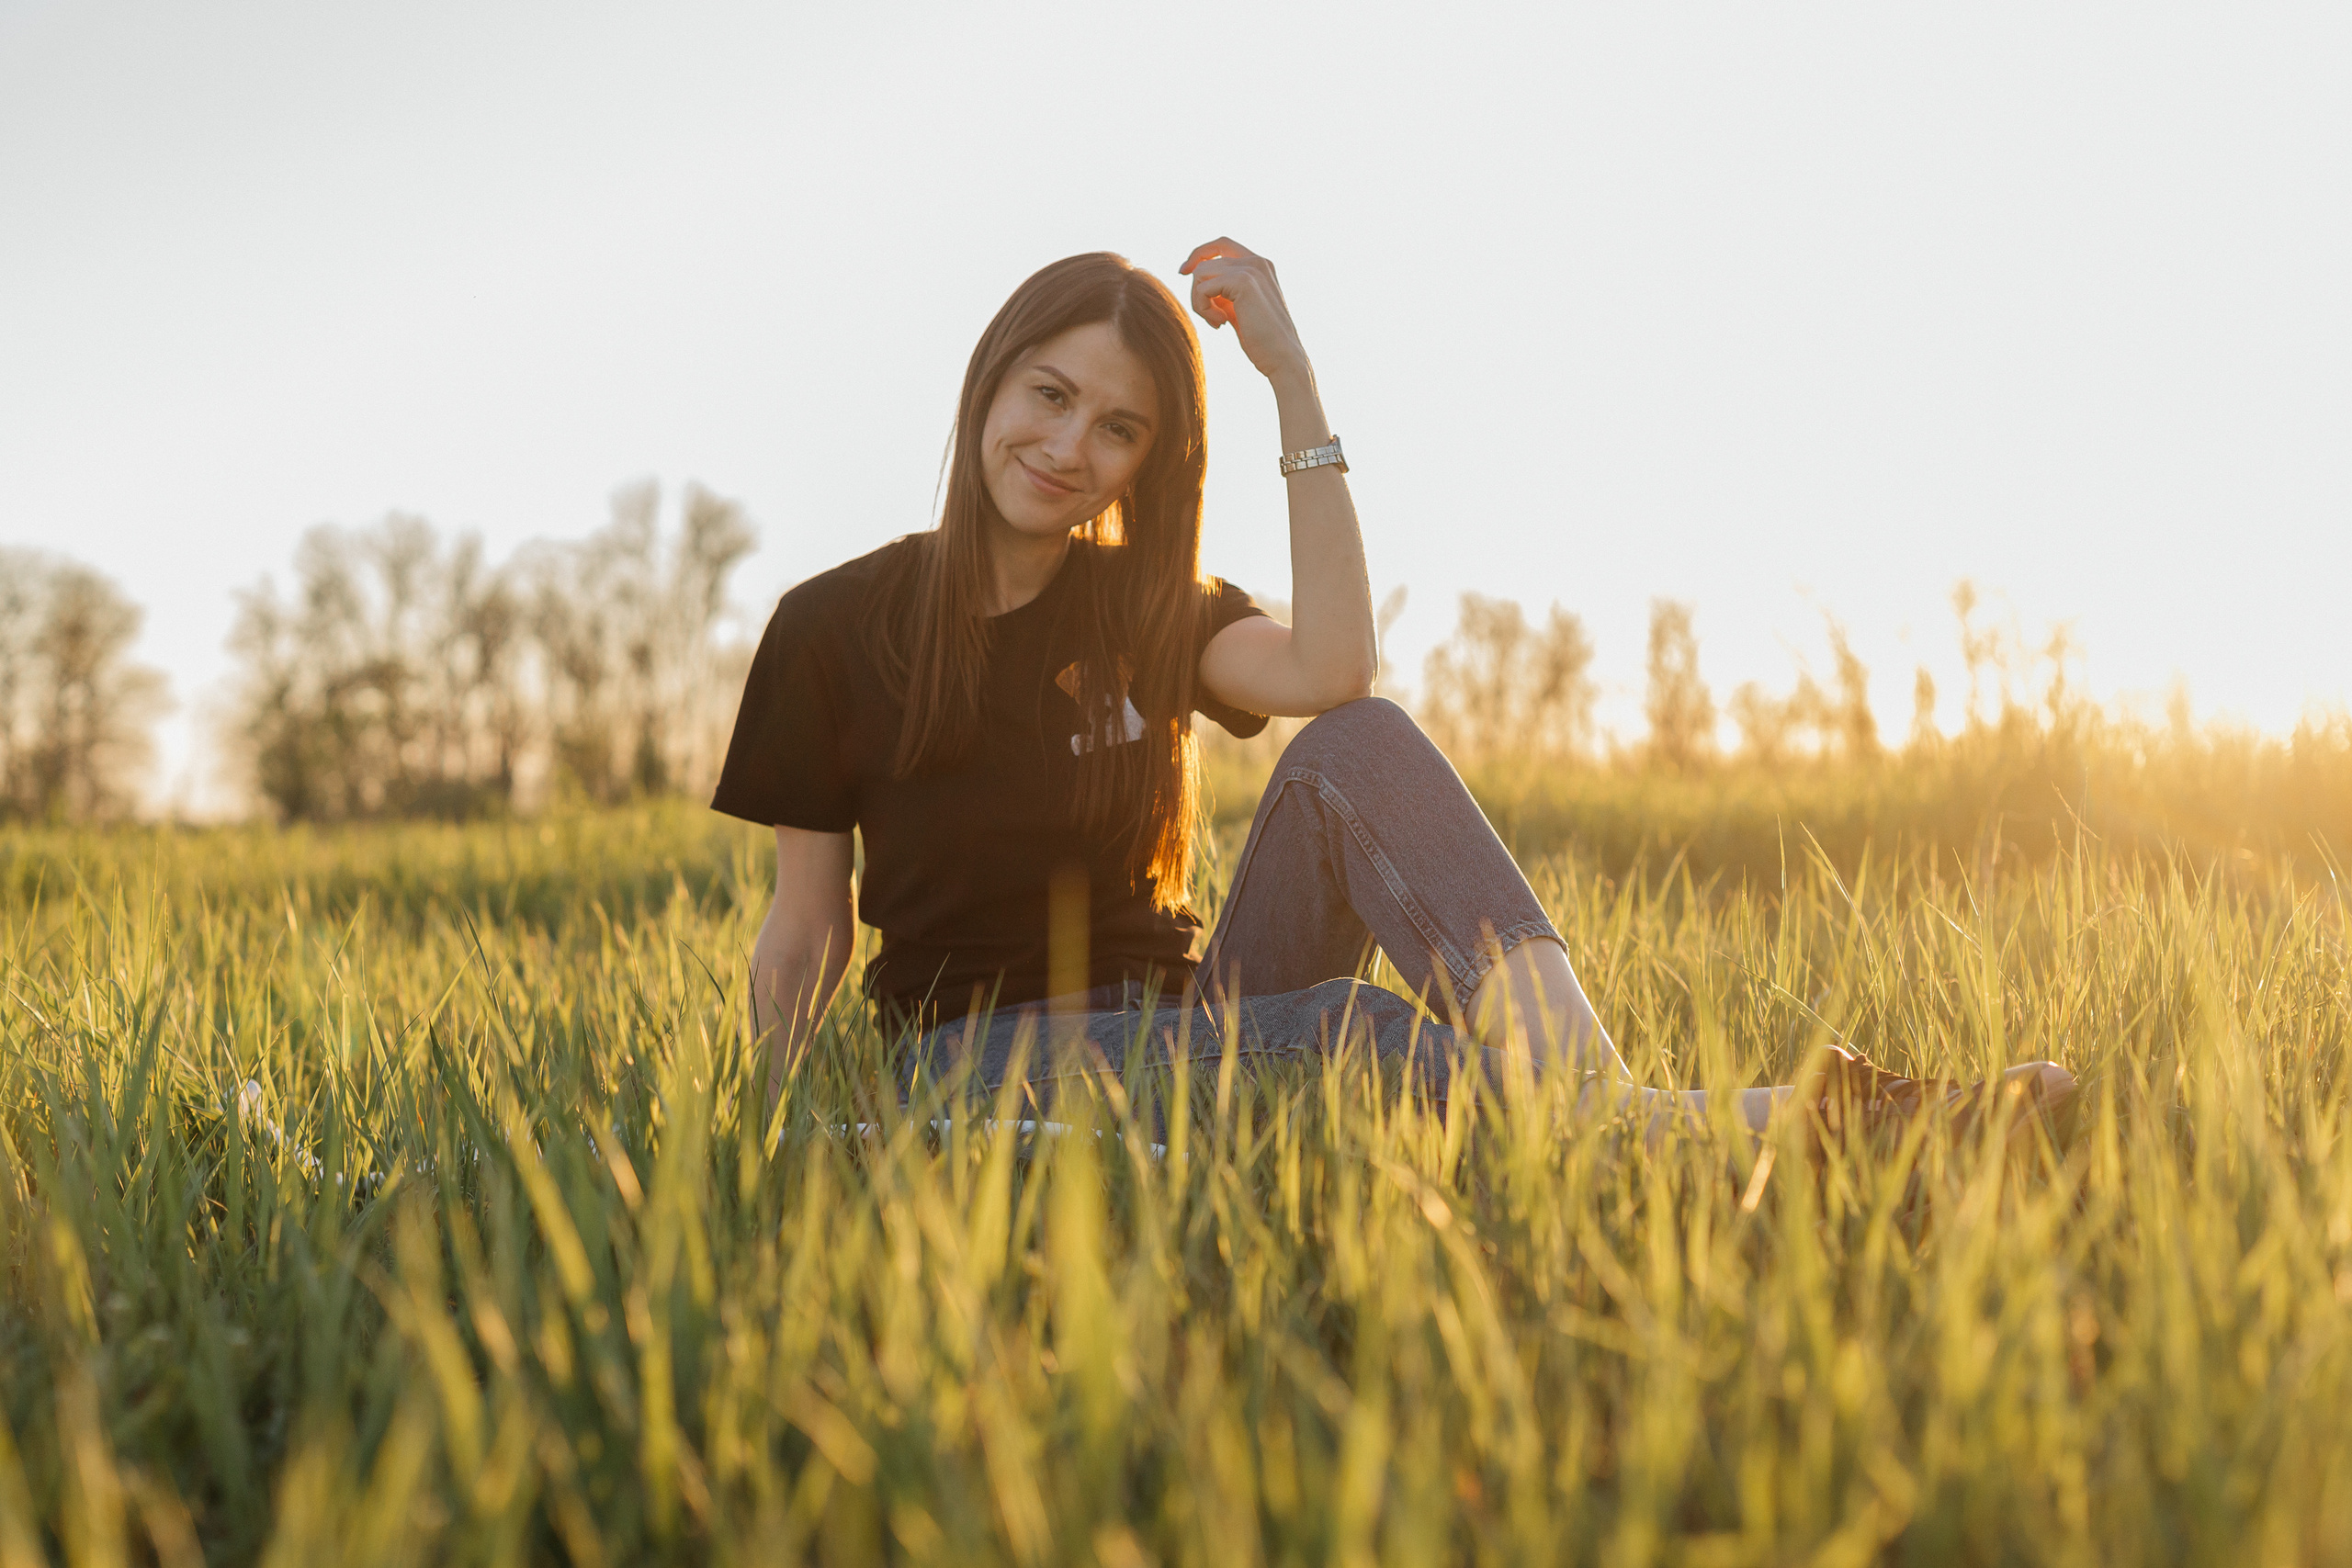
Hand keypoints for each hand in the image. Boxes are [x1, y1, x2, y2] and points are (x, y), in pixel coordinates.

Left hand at [1179, 237, 1311, 388]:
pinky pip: (1203, 288)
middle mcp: (1257, 261)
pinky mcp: (1243, 281)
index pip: (1221, 244)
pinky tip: (1221, 324)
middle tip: (1207, 314)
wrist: (1283, 358)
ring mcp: (1251, 269)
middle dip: (1196, 288)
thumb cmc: (1262, 340)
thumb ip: (1224, 292)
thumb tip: (1196, 281)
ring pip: (1200, 273)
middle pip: (1205, 260)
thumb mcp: (1240, 308)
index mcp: (1259, 265)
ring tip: (1218, 322)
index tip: (1183, 272)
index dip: (1198, 254)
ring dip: (1200, 302)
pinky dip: (1203, 308)